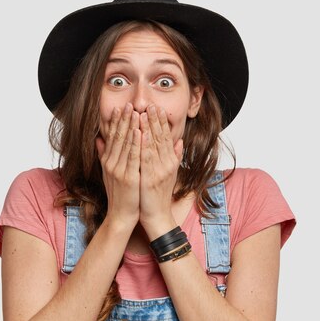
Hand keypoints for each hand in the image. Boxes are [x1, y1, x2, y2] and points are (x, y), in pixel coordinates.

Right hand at [95, 102, 141, 229]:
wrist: (120, 215)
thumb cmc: (119, 194)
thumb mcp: (108, 173)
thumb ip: (103, 155)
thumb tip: (98, 140)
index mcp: (108, 161)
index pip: (112, 137)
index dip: (116, 122)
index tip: (121, 108)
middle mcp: (111, 163)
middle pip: (118, 137)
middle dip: (124, 119)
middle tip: (129, 104)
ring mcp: (119, 170)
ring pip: (125, 144)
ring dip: (131, 126)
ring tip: (135, 111)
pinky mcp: (128, 177)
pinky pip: (133, 157)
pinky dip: (136, 143)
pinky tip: (139, 131)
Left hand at [138, 104, 182, 238]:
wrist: (157, 216)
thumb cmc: (159, 195)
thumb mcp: (170, 174)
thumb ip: (175, 156)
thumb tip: (180, 140)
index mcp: (170, 161)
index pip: (166, 137)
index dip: (161, 122)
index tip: (156, 108)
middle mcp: (167, 164)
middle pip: (161, 137)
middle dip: (155, 120)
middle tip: (151, 104)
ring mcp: (160, 170)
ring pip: (154, 144)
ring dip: (148, 128)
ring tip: (143, 113)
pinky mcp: (151, 178)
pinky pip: (147, 158)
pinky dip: (143, 144)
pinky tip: (139, 134)